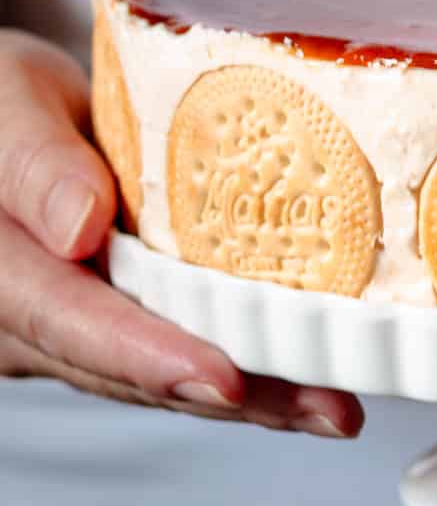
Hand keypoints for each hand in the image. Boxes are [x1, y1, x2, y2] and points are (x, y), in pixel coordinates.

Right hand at [0, 29, 362, 436]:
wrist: (7, 115)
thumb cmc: (5, 97)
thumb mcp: (9, 102)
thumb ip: (36, 161)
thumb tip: (81, 225)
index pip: (70, 321)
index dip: (148, 355)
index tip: (221, 379)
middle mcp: (26, 321)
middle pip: (132, 371)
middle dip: (232, 395)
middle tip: (325, 407)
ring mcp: (70, 332)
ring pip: (162, 377)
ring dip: (254, 395)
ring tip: (335, 405)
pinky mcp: (114, 320)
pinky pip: (178, 348)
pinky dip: (246, 365)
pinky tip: (309, 377)